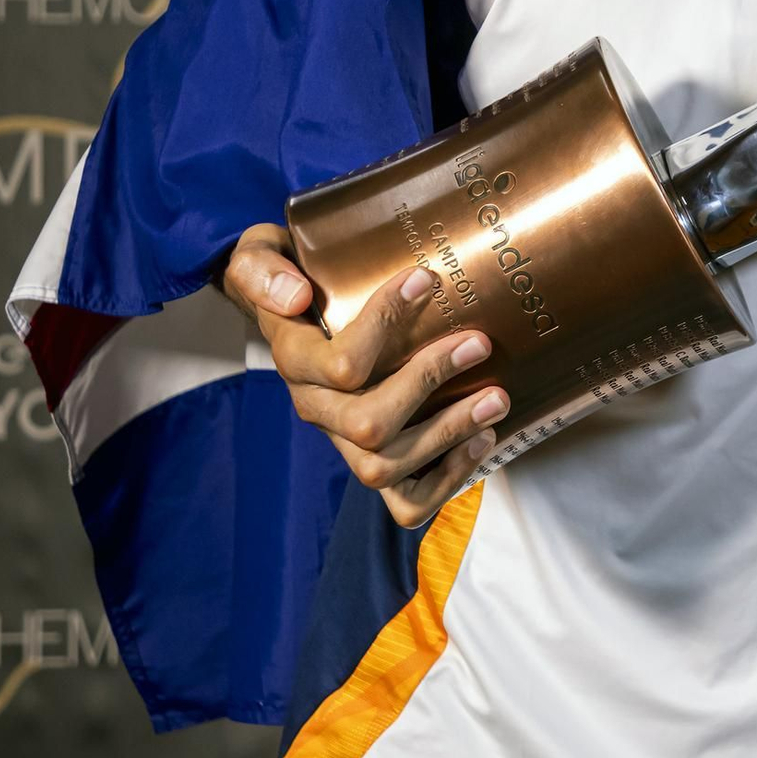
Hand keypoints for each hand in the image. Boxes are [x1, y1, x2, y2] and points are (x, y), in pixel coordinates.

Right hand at [219, 223, 510, 527]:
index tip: (427, 280)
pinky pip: (404, 501)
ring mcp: (343, 441)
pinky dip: (446, 482)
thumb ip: (264, 270)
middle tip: (478, 344)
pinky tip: (482, 441)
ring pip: (386, 466)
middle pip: (368, 424)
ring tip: (496, 398)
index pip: (341, 363)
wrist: (288, 309)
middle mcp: (316, 409)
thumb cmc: (287, 279)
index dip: (386, 324)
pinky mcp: (372, 460)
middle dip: (430, 384)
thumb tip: (296, 295)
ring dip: (449, 434)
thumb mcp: (260, 256)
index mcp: (295, 362)